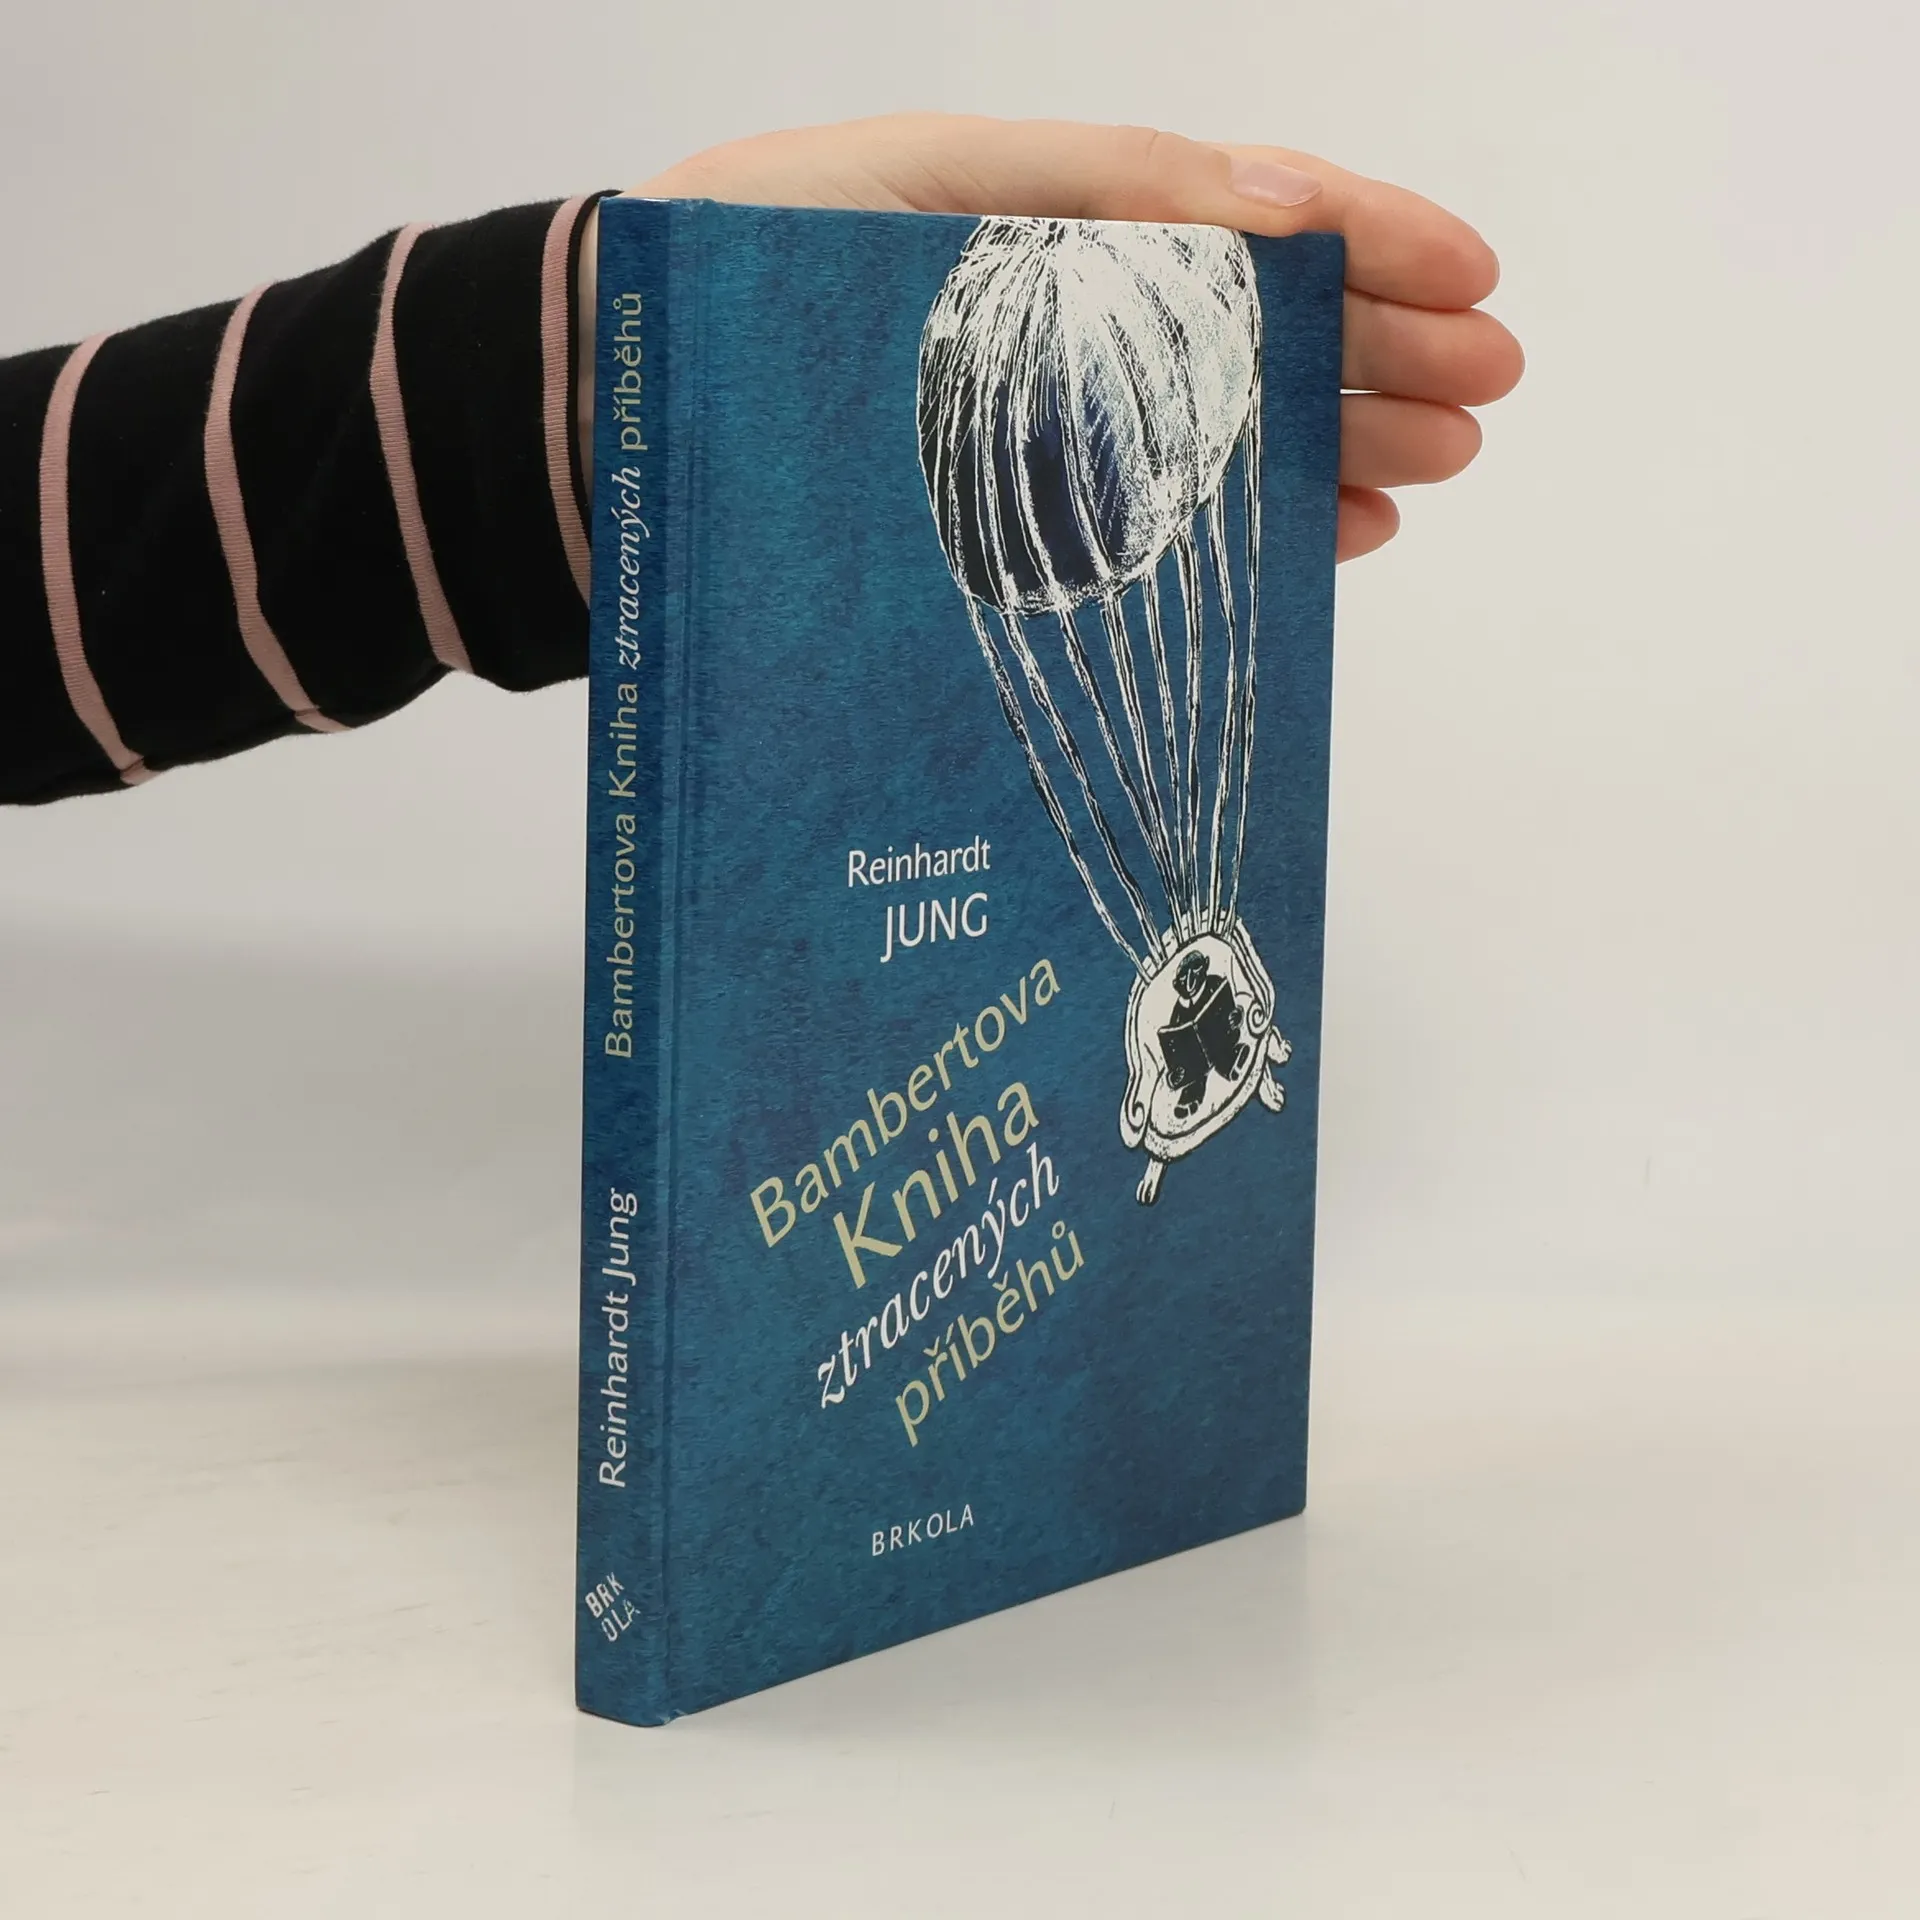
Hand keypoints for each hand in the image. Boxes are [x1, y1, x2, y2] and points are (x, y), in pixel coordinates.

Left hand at [625, 114, 1522, 562]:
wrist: (608, 419)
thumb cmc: (740, 285)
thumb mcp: (918, 194)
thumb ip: (1091, 192)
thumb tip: (1272, 209)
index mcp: (1045, 220)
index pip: (1237, 217)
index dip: (1362, 240)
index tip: (1469, 278)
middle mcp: (1056, 324)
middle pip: (1248, 329)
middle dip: (1376, 354)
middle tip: (1482, 401)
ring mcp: (1035, 430)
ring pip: (1217, 429)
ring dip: (1334, 445)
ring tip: (1430, 471)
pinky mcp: (1000, 529)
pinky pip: (1151, 521)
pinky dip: (1244, 523)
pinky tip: (1329, 534)